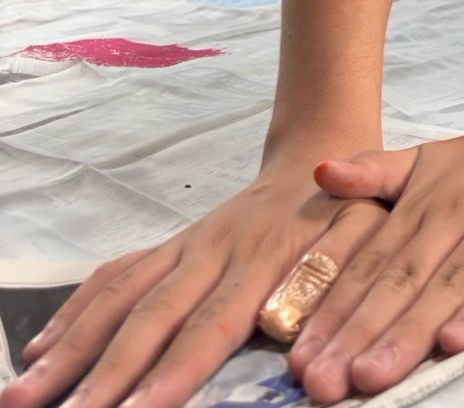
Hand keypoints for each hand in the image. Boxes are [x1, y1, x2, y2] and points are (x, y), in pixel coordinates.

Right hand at [1, 157, 389, 407]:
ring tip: (24, 396)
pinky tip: (43, 348)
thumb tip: (296, 332)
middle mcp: (212, 251)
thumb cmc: (348, 209)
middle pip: (149, 318)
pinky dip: (77, 310)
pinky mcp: (172, 244)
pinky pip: (118, 275)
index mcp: (261, 257)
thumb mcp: (360, 233)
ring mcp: (186, 245)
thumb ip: (334, 276)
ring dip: (71, 348)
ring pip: (120, 297)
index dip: (172, 372)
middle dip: (102, 374)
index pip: (210, 325)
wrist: (323, 150)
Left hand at [287, 116, 463, 401]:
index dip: (333, 311)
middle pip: (400, 283)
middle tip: (321, 382)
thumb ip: (373, 172)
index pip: (369, 265)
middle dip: (358, 335)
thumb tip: (318, 171)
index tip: (299, 355)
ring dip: (409, 332)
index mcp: (419, 206)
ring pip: (447, 286)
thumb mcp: (424, 158)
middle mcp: (451, 218)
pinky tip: (456, 340)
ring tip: (372, 375)